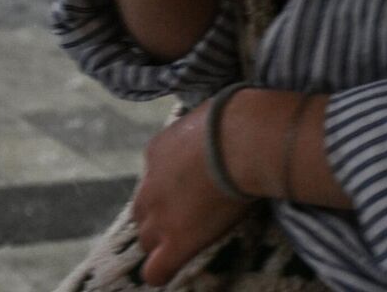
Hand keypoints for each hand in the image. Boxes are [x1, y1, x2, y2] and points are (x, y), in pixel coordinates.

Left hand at [133, 100, 254, 285]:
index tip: (196, 184)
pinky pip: (157, 269)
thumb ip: (206, 129)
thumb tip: (223, 126)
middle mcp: (150, 186)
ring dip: (163, 241)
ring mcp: (161, 216)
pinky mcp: (178, 240)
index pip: (155, 178)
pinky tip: (172, 271)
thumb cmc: (238, 118)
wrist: (244, 139)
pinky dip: (162, 272)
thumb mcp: (212, 113)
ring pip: (147, 240)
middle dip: (160, 216)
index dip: (174, 186)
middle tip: (190, 215)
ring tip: (188, 241)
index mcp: (156, 153)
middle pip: (143, 212)